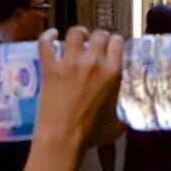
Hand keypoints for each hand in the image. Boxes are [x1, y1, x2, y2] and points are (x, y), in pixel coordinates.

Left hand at [39, 28, 124, 144]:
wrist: (63, 138)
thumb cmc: (90, 134)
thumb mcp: (115, 125)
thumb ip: (121, 116)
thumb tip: (124, 120)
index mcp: (112, 72)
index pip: (118, 42)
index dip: (115, 41)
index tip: (112, 45)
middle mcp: (93, 61)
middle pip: (99, 34)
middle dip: (98, 36)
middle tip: (95, 43)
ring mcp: (70, 62)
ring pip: (75, 33)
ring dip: (78, 33)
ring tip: (77, 38)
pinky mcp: (50, 67)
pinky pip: (46, 43)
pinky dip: (48, 36)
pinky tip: (52, 35)